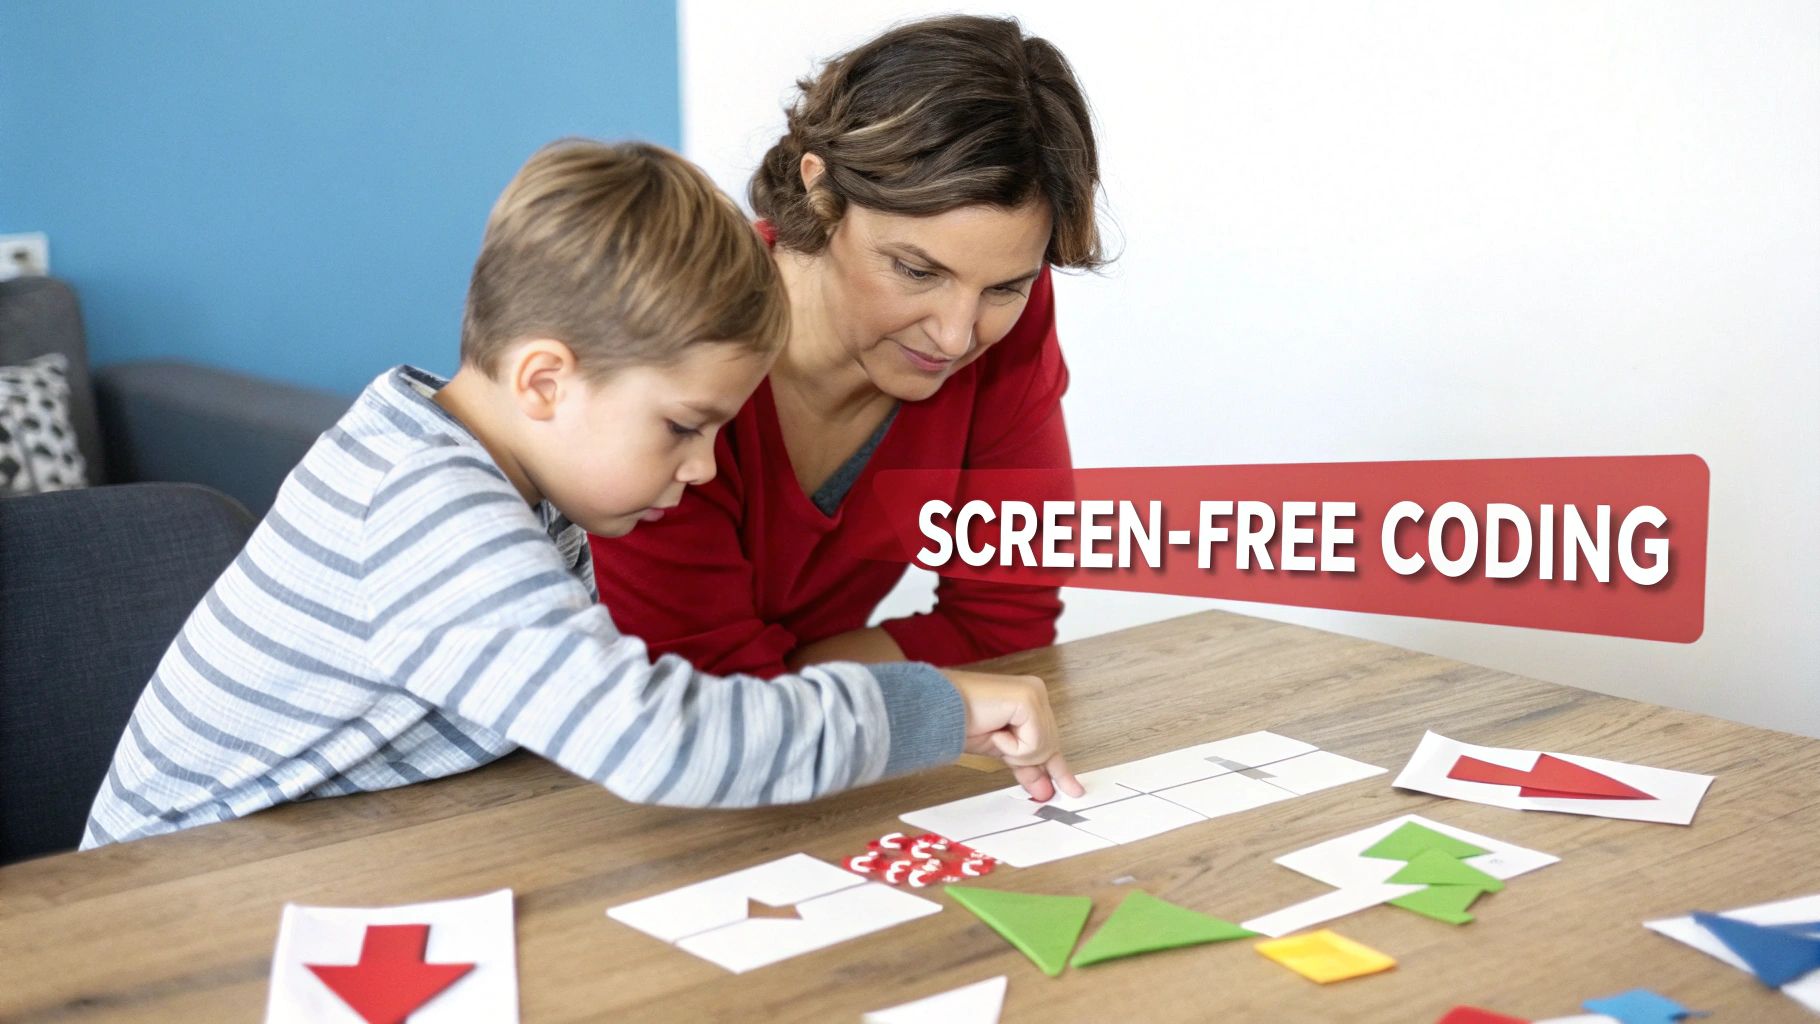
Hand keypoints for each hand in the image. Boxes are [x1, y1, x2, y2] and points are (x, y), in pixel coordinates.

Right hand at [943, 669, 1082, 801]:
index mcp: (1030, 701)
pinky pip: (1033, 743)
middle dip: (1028, 761)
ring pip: (1043, 748)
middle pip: (1050, 748)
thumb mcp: (1002, 749)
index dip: (1059, 770)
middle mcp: (1036, 694)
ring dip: (1014, 752)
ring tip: (993, 734)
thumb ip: (1026, 765)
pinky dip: (1011, 746)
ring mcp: (1034, 694)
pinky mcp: (1029, 699)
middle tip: (1002, 746)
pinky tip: (995, 730)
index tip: (1072, 789)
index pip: (1050, 742)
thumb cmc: (962, 722)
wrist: (939, 711)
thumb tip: (1045, 789)